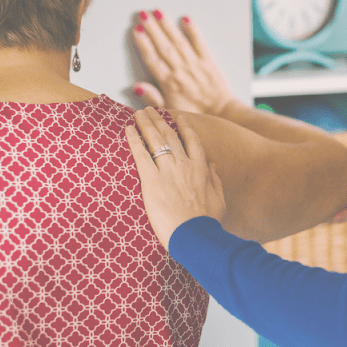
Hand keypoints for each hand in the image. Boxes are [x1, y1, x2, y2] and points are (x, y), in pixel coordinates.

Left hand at [125, 107, 225, 249]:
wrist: (195, 236)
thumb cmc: (207, 222)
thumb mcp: (219, 199)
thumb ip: (215, 180)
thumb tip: (212, 165)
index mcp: (201, 168)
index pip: (192, 140)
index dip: (184, 126)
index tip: (178, 117)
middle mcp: (184, 164)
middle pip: (170, 135)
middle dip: (159, 120)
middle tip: (150, 110)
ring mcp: (168, 171)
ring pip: (155, 140)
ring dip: (146, 124)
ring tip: (138, 114)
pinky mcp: (151, 181)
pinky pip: (140, 155)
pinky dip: (134, 140)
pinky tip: (128, 129)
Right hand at [133, 10, 237, 115]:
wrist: (221, 114)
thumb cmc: (195, 114)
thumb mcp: (169, 111)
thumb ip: (152, 98)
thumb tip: (136, 86)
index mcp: (169, 83)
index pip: (152, 59)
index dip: (143, 44)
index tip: (136, 31)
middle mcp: (181, 70)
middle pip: (163, 46)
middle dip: (152, 29)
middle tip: (142, 14)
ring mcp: (195, 64)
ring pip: (178, 41)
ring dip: (168, 26)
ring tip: (158, 12)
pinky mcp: (209, 61)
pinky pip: (200, 43)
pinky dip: (193, 31)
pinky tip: (185, 19)